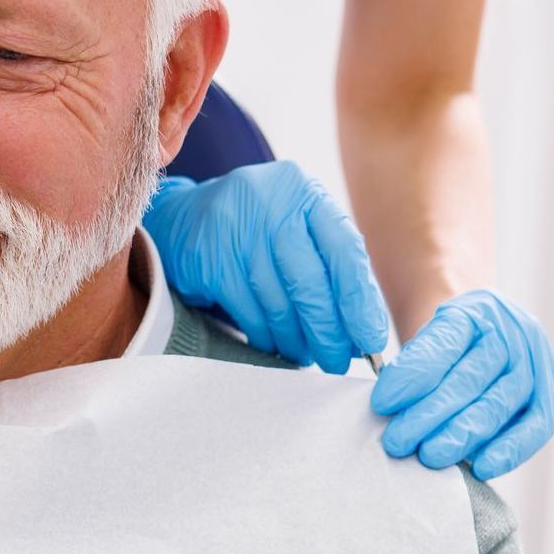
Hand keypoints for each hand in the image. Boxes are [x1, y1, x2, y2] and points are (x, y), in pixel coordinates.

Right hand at [142, 161, 390, 372]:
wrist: (183, 219)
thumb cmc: (255, 231)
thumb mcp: (295, 226)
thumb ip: (328, 264)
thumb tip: (361, 328)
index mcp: (304, 191)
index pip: (344, 250)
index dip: (360, 301)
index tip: (371, 340)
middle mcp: (271, 202)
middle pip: (311, 281)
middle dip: (328, 330)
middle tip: (338, 361)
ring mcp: (236, 228)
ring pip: (278, 301)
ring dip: (296, 339)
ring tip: (306, 356)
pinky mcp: (209, 258)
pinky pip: (248, 311)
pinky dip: (265, 335)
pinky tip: (275, 346)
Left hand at [370, 289, 553, 477]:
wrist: (486, 342)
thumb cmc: (447, 351)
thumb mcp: (426, 343)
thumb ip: (414, 368)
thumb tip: (390, 409)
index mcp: (475, 311)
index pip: (443, 344)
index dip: (413, 374)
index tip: (382, 403)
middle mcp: (513, 332)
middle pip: (470, 378)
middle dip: (430, 414)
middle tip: (398, 442)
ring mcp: (537, 363)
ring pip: (498, 403)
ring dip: (463, 434)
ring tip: (430, 456)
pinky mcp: (552, 398)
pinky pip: (535, 425)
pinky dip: (510, 449)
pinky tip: (482, 467)